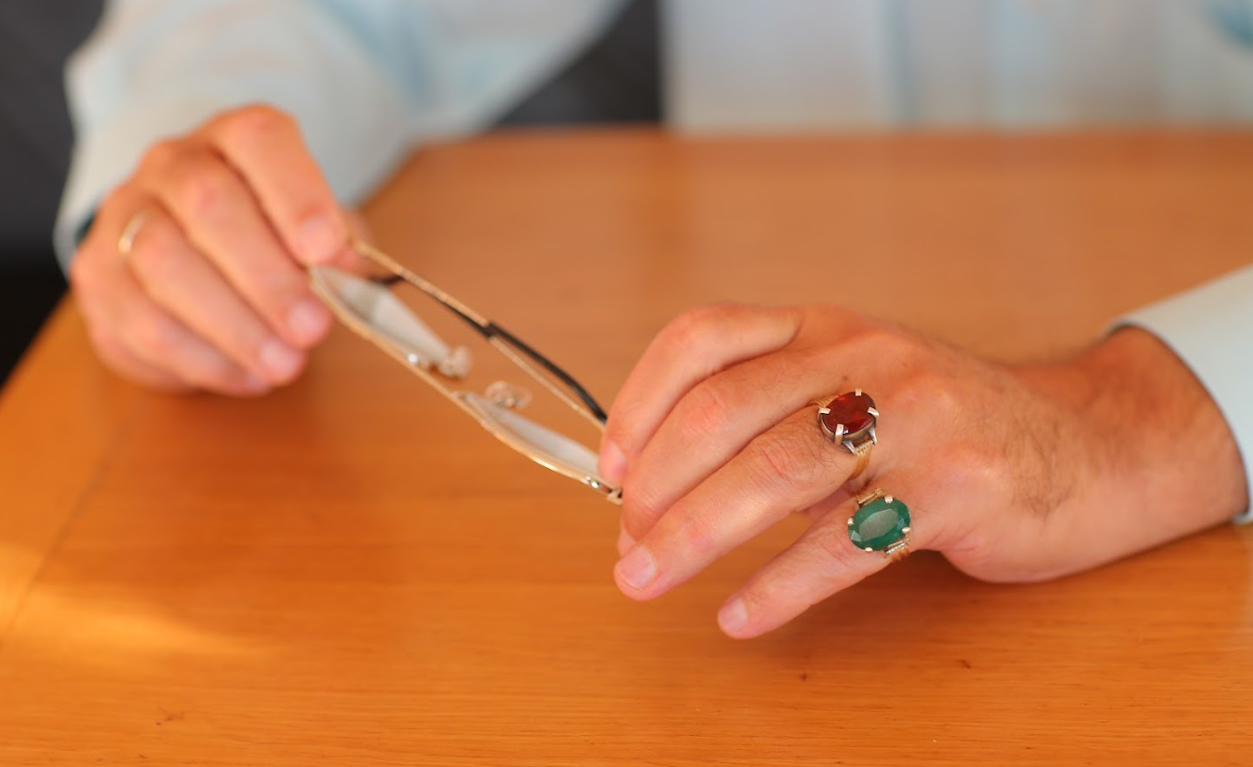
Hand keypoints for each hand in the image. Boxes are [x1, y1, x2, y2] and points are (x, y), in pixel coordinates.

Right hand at [70, 104, 355, 394]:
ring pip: (164, 264)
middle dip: (269, 278)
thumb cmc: (269, 238)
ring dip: (235, 326)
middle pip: (209, 205)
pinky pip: (141, 322)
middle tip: (313, 329)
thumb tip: (348, 274)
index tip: (328, 250)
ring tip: (285, 364)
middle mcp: (171, 165)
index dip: (297, 194)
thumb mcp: (315, 233)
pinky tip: (248, 377)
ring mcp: (123, 217)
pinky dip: (203, 359)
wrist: (185, 247)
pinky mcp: (97, 276)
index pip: (259, 141)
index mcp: (234, 140)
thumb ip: (338, 248)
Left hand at [598, 304, 1247, 637]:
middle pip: (725, 410)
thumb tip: (657, 486)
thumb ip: (770, 421)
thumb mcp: (852, 391)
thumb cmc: (941, 427)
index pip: (704, 338)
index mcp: (824, 328)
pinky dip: (780, 583)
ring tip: (647, 578)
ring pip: (776, 469)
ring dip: (694, 533)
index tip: (609, 465)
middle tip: (625, 543)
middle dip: (655, 484)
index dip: (641, 401)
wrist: (1081, 445)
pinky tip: (740, 614)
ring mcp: (914, 415)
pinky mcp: (956, 483)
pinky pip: (846, 541)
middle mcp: (863, 357)